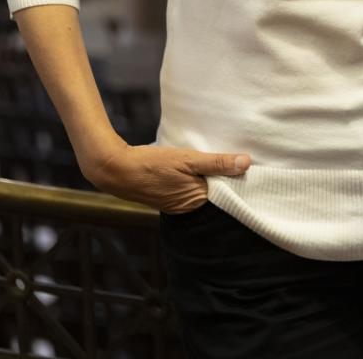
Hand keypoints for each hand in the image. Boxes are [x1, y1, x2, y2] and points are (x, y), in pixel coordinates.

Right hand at [81, 142, 250, 213]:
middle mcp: (188, 207)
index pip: (227, 192)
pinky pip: (188, 188)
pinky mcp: (167, 197)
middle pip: (215, 191)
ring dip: (208, 175)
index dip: (236, 177)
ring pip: (201, 188)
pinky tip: (195, 165)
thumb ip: (217, 162)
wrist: (115, 170)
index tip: (247, 163)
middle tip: (234, 155)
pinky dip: (194, 177)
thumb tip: (246, 163)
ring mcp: (176, 204)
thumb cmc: (152, 165)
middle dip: (224, 176)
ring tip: (216, 158)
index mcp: (197, 201)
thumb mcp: (188, 159)